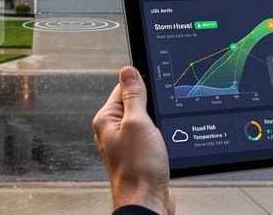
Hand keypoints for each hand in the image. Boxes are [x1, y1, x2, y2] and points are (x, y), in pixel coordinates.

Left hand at [93, 66, 174, 214]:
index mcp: (107, 119)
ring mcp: (127, 144)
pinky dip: (161, 138)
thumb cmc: (138, 169)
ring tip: (161, 136)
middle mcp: (113, 130)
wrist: (147, 202)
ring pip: (147, 121)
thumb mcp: (138, 123)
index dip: (142, 86)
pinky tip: (166, 145)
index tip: (154, 90)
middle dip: (152, 107)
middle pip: (136, 104)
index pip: (123, 88)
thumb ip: (134, 96)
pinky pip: (152, 137)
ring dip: (159, 125)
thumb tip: (128, 71)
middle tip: (159, 118)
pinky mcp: (140, 155)